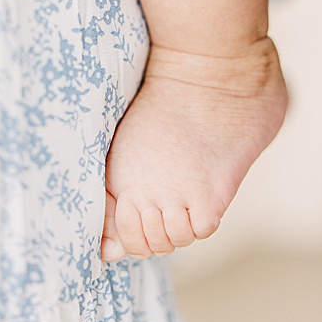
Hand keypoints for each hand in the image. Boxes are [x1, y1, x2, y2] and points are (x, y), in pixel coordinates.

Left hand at [101, 38, 286, 260]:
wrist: (208, 68)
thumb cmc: (170, 98)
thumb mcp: (126, 145)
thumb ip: (114, 200)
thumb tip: (109, 253)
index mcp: (120, 178)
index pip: (121, 240)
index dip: (135, 235)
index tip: (149, 214)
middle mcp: (145, 192)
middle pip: (148, 245)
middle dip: (158, 232)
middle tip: (173, 201)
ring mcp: (178, 196)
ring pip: (176, 240)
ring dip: (182, 224)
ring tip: (190, 192)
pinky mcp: (211, 195)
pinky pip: (202, 229)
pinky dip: (203, 219)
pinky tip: (205, 191)